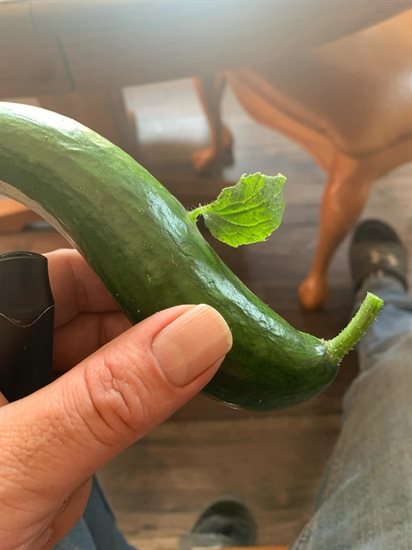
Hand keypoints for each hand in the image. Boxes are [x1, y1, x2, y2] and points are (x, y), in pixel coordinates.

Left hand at [0, 249, 231, 548]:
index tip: (195, 294)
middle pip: (90, 315)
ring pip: (101, 364)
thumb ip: (107, 400)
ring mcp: (24, 396)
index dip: (129, 275)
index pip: (63, 275)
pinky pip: (99, 406)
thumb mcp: (16, 467)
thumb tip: (202, 331)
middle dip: (146, 331)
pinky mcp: (44, 435)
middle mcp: (4, 353)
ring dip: (141, 377)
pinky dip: (127, 413)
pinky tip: (146, 418)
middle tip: (213, 338)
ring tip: (193, 370)